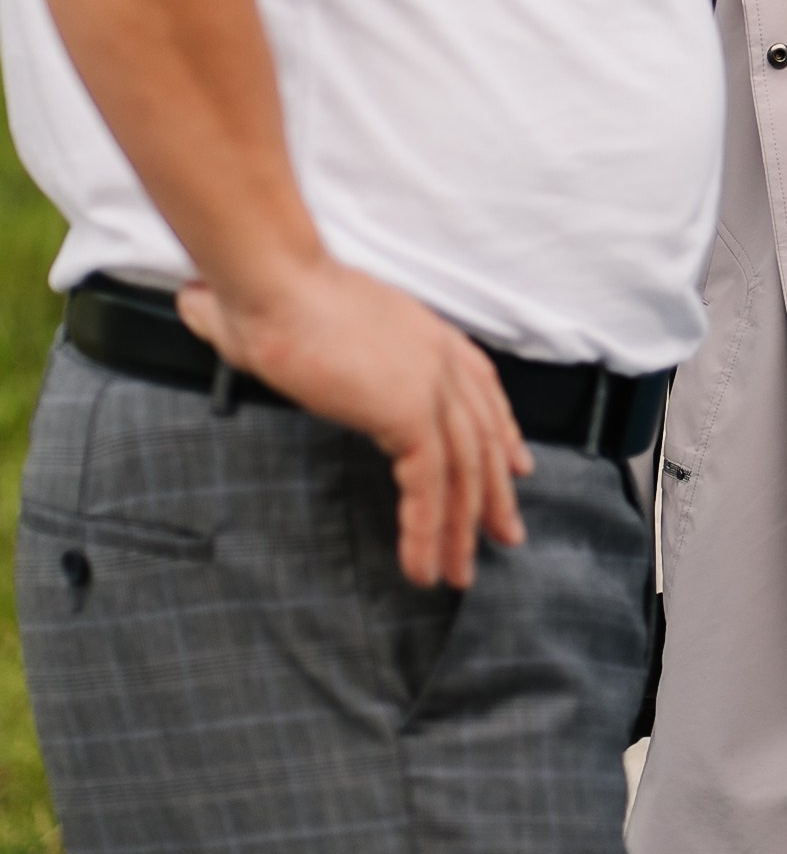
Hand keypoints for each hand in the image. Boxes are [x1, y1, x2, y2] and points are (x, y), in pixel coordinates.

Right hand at [178, 253, 530, 588]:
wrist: (271, 282)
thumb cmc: (267, 292)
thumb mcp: (285, 315)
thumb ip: (270, 330)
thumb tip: (203, 310)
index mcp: (424, 332)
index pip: (482, 387)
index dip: (502, 430)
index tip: (516, 465)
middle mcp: (439, 357)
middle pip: (484, 435)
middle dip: (495, 492)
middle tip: (504, 535)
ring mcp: (430, 384)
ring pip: (463, 471)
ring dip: (462, 529)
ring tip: (457, 572)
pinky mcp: (410, 412)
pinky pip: (430, 487)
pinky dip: (427, 532)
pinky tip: (421, 565)